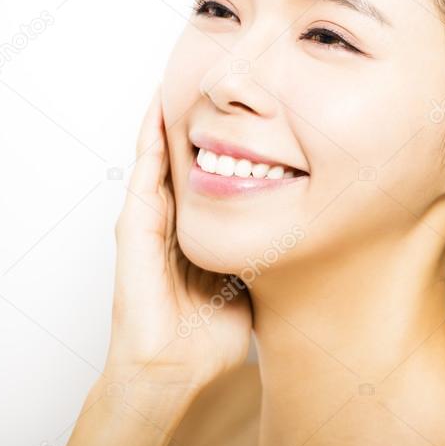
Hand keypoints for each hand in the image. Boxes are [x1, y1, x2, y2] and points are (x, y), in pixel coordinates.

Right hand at [105, 83, 252, 387]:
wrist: (173, 370)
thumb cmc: (210, 334)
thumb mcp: (252, 279)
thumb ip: (268, 252)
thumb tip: (309, 236)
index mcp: (195, 229)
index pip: (207, 173)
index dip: (222, 140)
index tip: (244, 109)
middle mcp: (171, 219)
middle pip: (182, 155)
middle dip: (196, 118)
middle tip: (211, 76)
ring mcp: (149, 221)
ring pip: (158, 155)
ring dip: (168, 116)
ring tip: (183, 76)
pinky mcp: (135, 228)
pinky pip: (143, 173)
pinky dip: (149, 139)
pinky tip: (159, 109)